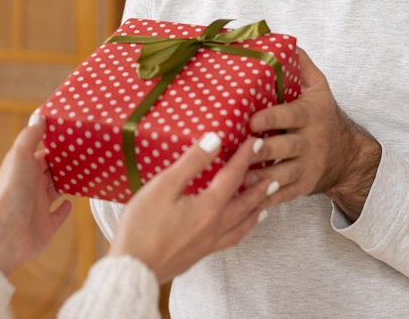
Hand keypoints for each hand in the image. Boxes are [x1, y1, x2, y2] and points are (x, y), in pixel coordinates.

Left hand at [0, 116, 71, 274]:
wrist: (5, 234)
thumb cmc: (11, 191)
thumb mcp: (20, 155)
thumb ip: (30, 136)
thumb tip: (39, 117)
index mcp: (24, 169)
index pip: (43, 155)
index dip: (56, 147)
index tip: (74, 139)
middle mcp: (31, 187)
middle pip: (50, 172)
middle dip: (64, 165)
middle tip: (84, 156)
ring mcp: (38, 208)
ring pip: (55, 191)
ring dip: (66, 184)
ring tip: (82, 175)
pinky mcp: (46, 227)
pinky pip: (57, 216)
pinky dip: (64, 209)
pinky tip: (70, 203)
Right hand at [109, 132, 273, 283]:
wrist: (134, 268)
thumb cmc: (143, 226)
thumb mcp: (164, 186)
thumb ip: (191, 163)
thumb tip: (215, 140)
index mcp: (209, 207)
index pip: (234, 176)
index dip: (245, 157)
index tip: (257, 142)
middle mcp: (216, 226)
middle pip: (246, 204)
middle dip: (260, 187)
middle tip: (275, 175)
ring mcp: (209, 243)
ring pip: (242, 225)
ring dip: (256, 211)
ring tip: (266, 203)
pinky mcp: (200, 254)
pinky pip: (232, 239)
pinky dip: (242, 230)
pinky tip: (237, 229)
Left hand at [245, 47, 380, 219]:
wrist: (349, 156)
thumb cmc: (324, 117)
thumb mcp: (320, 89)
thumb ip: (303, 66)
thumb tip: (284, 41)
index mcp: (310, 116)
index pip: (290, 116)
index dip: (271, 119)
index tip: (251, 120)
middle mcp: (310, 143)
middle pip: (285, 148)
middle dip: (262, 150)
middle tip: (240, 149)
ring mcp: (307, 168)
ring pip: (281, 176)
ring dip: (258, 179)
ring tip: (234, 178)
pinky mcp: (302, 188)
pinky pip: (282, 197)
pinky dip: (263, 200)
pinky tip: (242, 200)